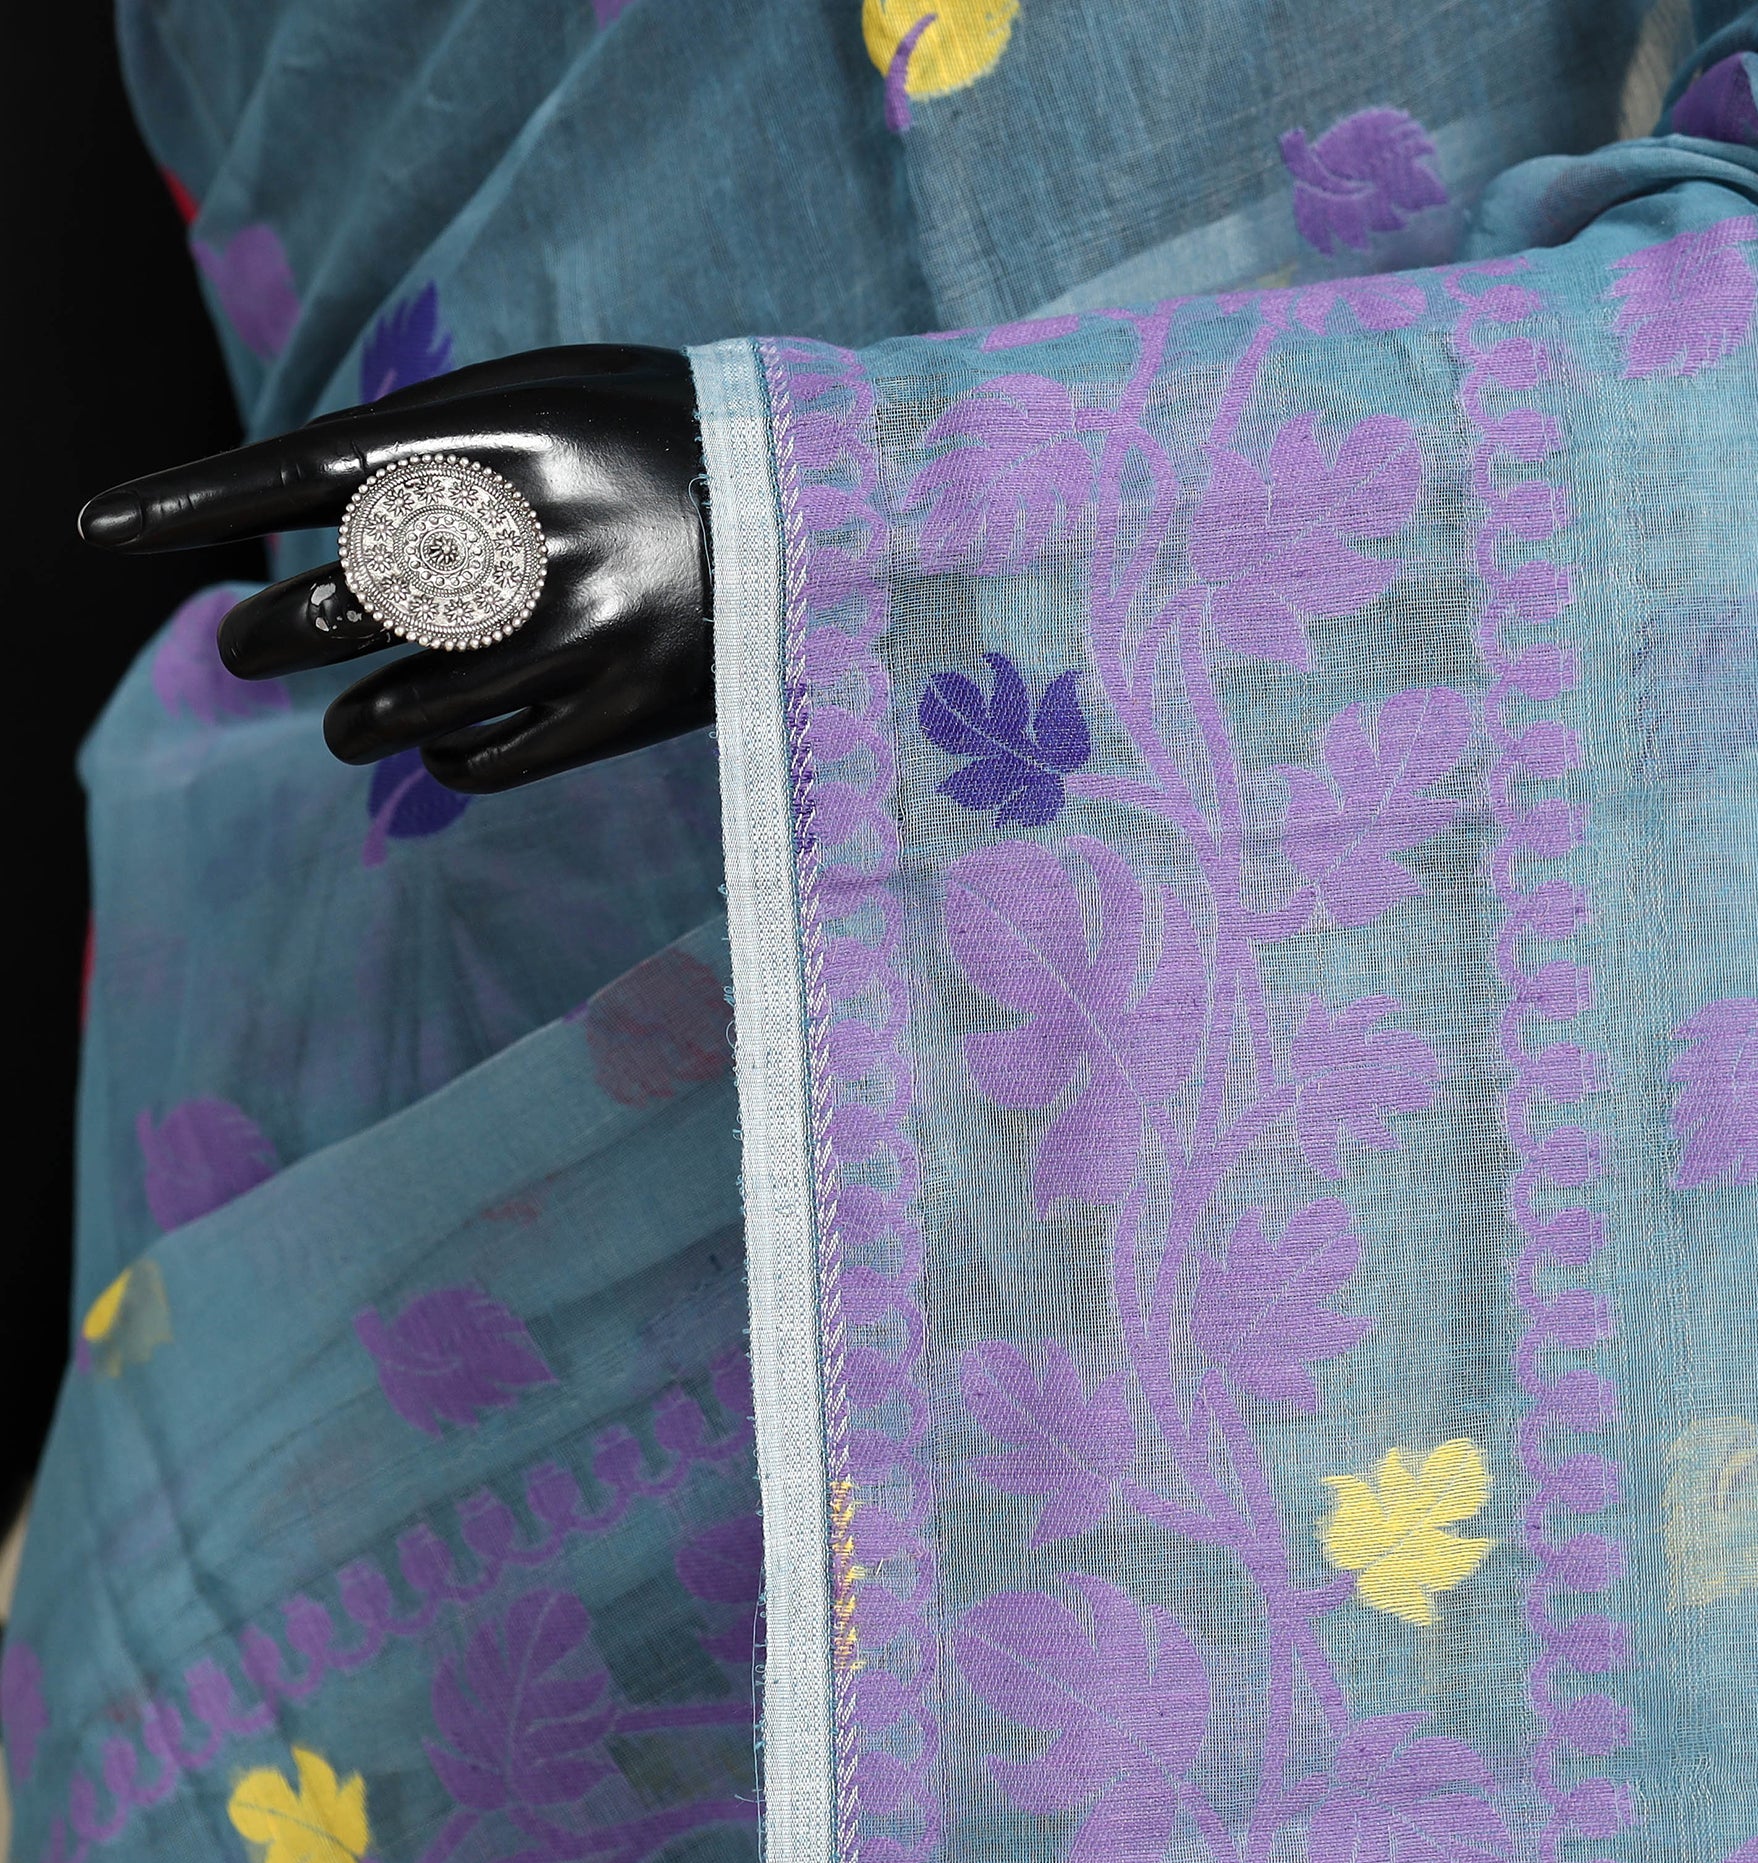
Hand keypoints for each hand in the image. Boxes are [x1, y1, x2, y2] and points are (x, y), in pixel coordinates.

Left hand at [78, 345, 712, 791]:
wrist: (834, 523)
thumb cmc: (683, 440)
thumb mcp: (568, 387)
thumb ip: (451, 431)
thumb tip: (327, 500)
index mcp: (508, 437)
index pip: (307, 469)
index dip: (196, 502)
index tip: (102, 533)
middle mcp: (528, 539)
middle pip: (330, 609)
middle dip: (260, 638)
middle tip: (244, 644)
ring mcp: (574, 637)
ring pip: (390, 711)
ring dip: (348, 722)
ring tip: (346, 720)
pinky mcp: (620, 718)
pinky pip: (478, 761)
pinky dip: (439, 759)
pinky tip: (441, 744)